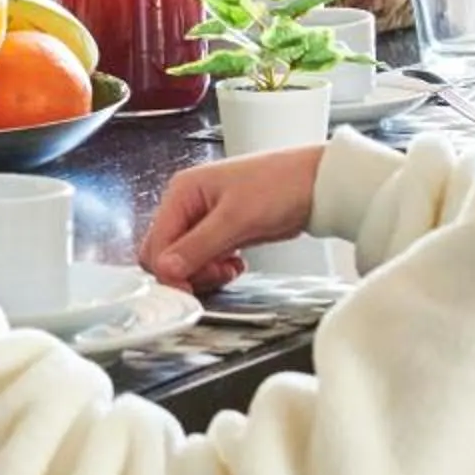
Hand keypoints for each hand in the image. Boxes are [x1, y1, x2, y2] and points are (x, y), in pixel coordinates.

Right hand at [138, 145, 324, 291]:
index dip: (169, 270)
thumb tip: (166, 269)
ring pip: (186, 260)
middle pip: (166, 252)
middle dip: (187, 271)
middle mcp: (188, 204)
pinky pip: (204, 259)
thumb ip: (198, 246)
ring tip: (230, 268)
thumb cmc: (281, 185)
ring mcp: (204, 219)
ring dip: (205, 271)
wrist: (317, 185)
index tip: (187, 290)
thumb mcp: (236, 218)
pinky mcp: (221, 231)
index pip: (157, 242)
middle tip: (214, 276)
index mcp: (182, 192)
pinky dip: (216, 268)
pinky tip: (236, 264)